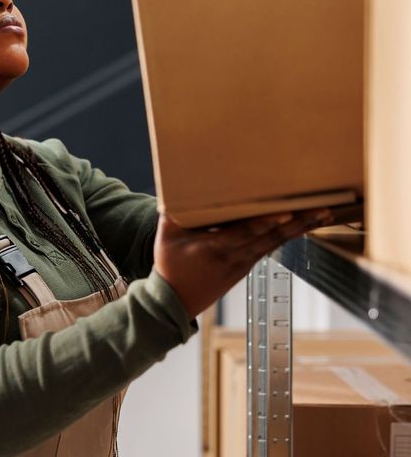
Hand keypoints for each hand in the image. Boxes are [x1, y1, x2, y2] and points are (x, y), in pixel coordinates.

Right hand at [153, 208, 332, 319]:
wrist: (175, 302)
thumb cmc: (170, 266)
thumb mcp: (165, 238)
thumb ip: (171, 213)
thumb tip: (176, 186)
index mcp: (213, 248)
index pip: (243, 234)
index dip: (265, 224)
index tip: (286, 213)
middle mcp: (234, 256)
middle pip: (269, 237)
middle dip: (295, 222)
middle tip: (320, 208)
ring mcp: (244, 263)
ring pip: (275, 243)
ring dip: (300, 228)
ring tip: (322, 213)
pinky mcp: (247, 266)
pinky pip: (271, 247)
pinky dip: (289, 235)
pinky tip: (305, 225)